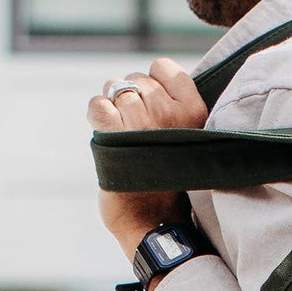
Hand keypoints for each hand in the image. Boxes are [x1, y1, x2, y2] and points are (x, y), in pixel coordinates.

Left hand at [88, 58, 209, 261]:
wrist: (156, 222)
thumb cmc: (173, 182)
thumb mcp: (191, 139)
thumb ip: (179, 108)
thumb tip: (155, 80)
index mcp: (195, 111)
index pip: (165, 68)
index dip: (154, 81)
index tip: (154, 103)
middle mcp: (170, 113)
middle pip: (137, 79)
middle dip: (131, 98)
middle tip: (137, 128)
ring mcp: (141, 122)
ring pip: (115, 89)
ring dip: (113, 107)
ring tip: (122, 133)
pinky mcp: (115, 134)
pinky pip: (98, 104)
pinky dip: (96, 115)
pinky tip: (106, 132)